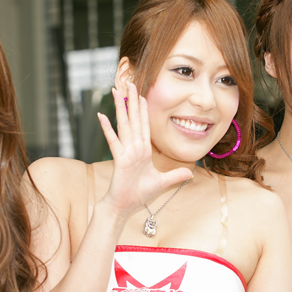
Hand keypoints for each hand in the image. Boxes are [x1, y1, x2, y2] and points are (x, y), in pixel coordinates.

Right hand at [97, 83, 192, 218]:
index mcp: (143, 151)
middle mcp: (134, 148)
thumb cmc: (138, 195)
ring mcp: (126, 152)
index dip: (143, 111)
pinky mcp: (120, 160)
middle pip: (134, 120)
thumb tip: (190, 172)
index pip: (144, 126)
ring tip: (117, 91)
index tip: (143, 96)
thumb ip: (175, 175)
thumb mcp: (162, 182)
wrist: (123, 207)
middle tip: (130, 83)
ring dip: (120, 108)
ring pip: (124, 125)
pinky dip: (107, 128)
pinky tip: (102, 116)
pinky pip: (113, 141)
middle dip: (132, 101)